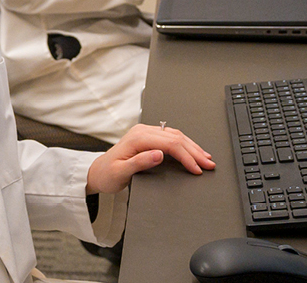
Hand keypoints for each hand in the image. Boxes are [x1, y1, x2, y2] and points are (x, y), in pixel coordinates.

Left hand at [86, 123, 216, 193]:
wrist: (97, 173)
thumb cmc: (107, 175)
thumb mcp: (121, 173)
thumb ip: (140, 163)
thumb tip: (159, 154)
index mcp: (138, 139)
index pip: (170, 144)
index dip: (186, 156)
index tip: (197, 168)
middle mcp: (142, 132)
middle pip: (176, 138)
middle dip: (195, 152)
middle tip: (209, 164)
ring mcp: (145, 133)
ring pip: (176, 136)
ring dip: (192, 147)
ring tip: (206, 158)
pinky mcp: (148, 137)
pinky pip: (171, 137)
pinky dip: (185, 145)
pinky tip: (192, 151)